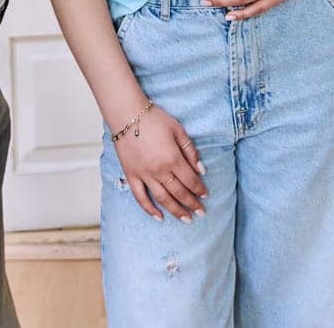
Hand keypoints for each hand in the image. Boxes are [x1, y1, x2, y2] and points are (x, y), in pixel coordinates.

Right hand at [110, 103, 207, 222]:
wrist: (127, 115)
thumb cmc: (154, 119)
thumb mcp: (178, 130)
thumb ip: (190, 151)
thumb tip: (201, 170)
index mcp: (173, 158)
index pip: (190, 180)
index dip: (200, 190)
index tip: (206, 196)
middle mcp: (159, 171)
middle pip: (179, 193)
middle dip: (192, 204)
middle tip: (201, 213)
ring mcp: (144, 175)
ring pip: (162, 199)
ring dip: (176, 211)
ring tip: (186, 219)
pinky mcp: (131, 176)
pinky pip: (140, 197)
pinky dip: (149, 209)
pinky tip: (159, 217)